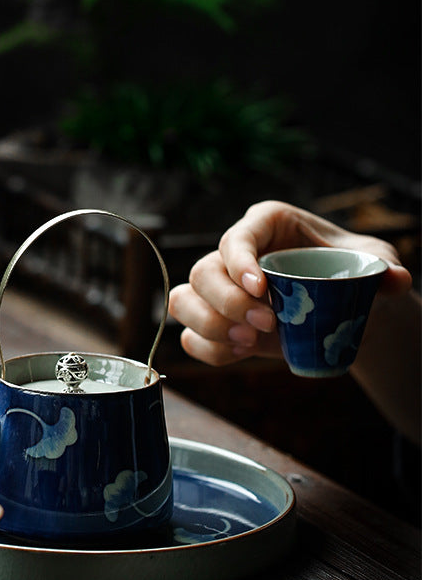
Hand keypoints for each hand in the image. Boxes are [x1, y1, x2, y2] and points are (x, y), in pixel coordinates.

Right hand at [168, 200, 412, 366]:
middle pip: (203, 272)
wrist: (345, 305)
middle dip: (227, 303)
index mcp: (265, 226)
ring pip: (184, 301)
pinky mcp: (217, 322)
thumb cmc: (352, 271)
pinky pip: (189, 336)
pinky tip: (239, 354)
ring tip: (248, 343)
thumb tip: (395, 279)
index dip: (239, 262)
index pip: (236, 238)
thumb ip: (385, 268)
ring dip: (209, 325)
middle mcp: (234, 256)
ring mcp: (220, 290)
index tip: (262, 288)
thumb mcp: (373, 262)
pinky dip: (207, 349)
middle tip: (266, 324)